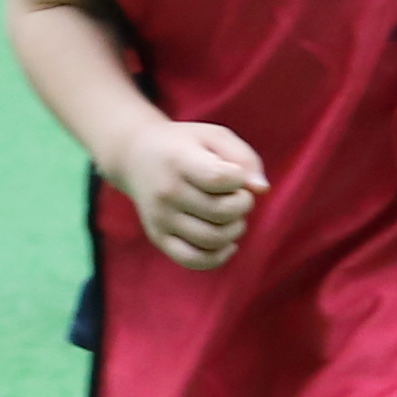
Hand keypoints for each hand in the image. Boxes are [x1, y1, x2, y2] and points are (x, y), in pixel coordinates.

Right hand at [106, 116, 265, 269]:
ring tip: (230, 215)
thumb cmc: (184, 145)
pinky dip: (218, 257)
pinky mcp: (159, 237)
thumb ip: (244, 158)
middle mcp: (166, 192)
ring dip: (235, 229)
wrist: (134, 157)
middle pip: (222, 212)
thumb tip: (262, 190)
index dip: (239, 178)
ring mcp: (160, 218)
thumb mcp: (213, 136)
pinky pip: (194, 260)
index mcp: (178, 161)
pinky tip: (226, 242)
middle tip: (237, 195)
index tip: (233, 173)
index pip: (220, 179)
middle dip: (243, 204)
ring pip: (213, 238)